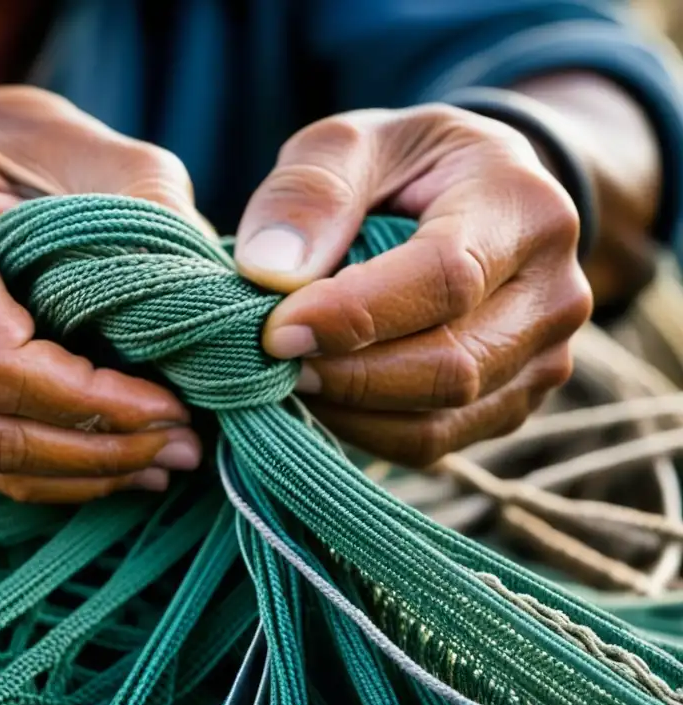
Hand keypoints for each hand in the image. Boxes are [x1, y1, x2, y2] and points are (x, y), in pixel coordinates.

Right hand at [0, 87, 203, 502]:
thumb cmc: (20, 150)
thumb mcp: (97, 153)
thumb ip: (152, 219)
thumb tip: (215, 310)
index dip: (94, 404)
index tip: (173, 406)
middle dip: (100, 450)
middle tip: (184, 444)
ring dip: (82, 473)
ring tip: (163, 459)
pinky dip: (49, 473)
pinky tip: (113, 462)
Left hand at [235, 105, 592, 465]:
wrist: (472, 199)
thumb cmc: (405, 166)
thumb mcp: (351, 144)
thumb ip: (310, 191)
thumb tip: (271, 271)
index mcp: (524, 208)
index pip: (445, 279)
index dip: (353, 315)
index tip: (274, 329)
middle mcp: (554, 293)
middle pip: (449, 366)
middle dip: (345, 373)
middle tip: (268, 358)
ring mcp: (543, 358)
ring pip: (439, 420)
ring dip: (347, 409)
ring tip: (289, 373)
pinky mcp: (513, 401)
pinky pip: (433, 442)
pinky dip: (364, 430)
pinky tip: (324, 393)